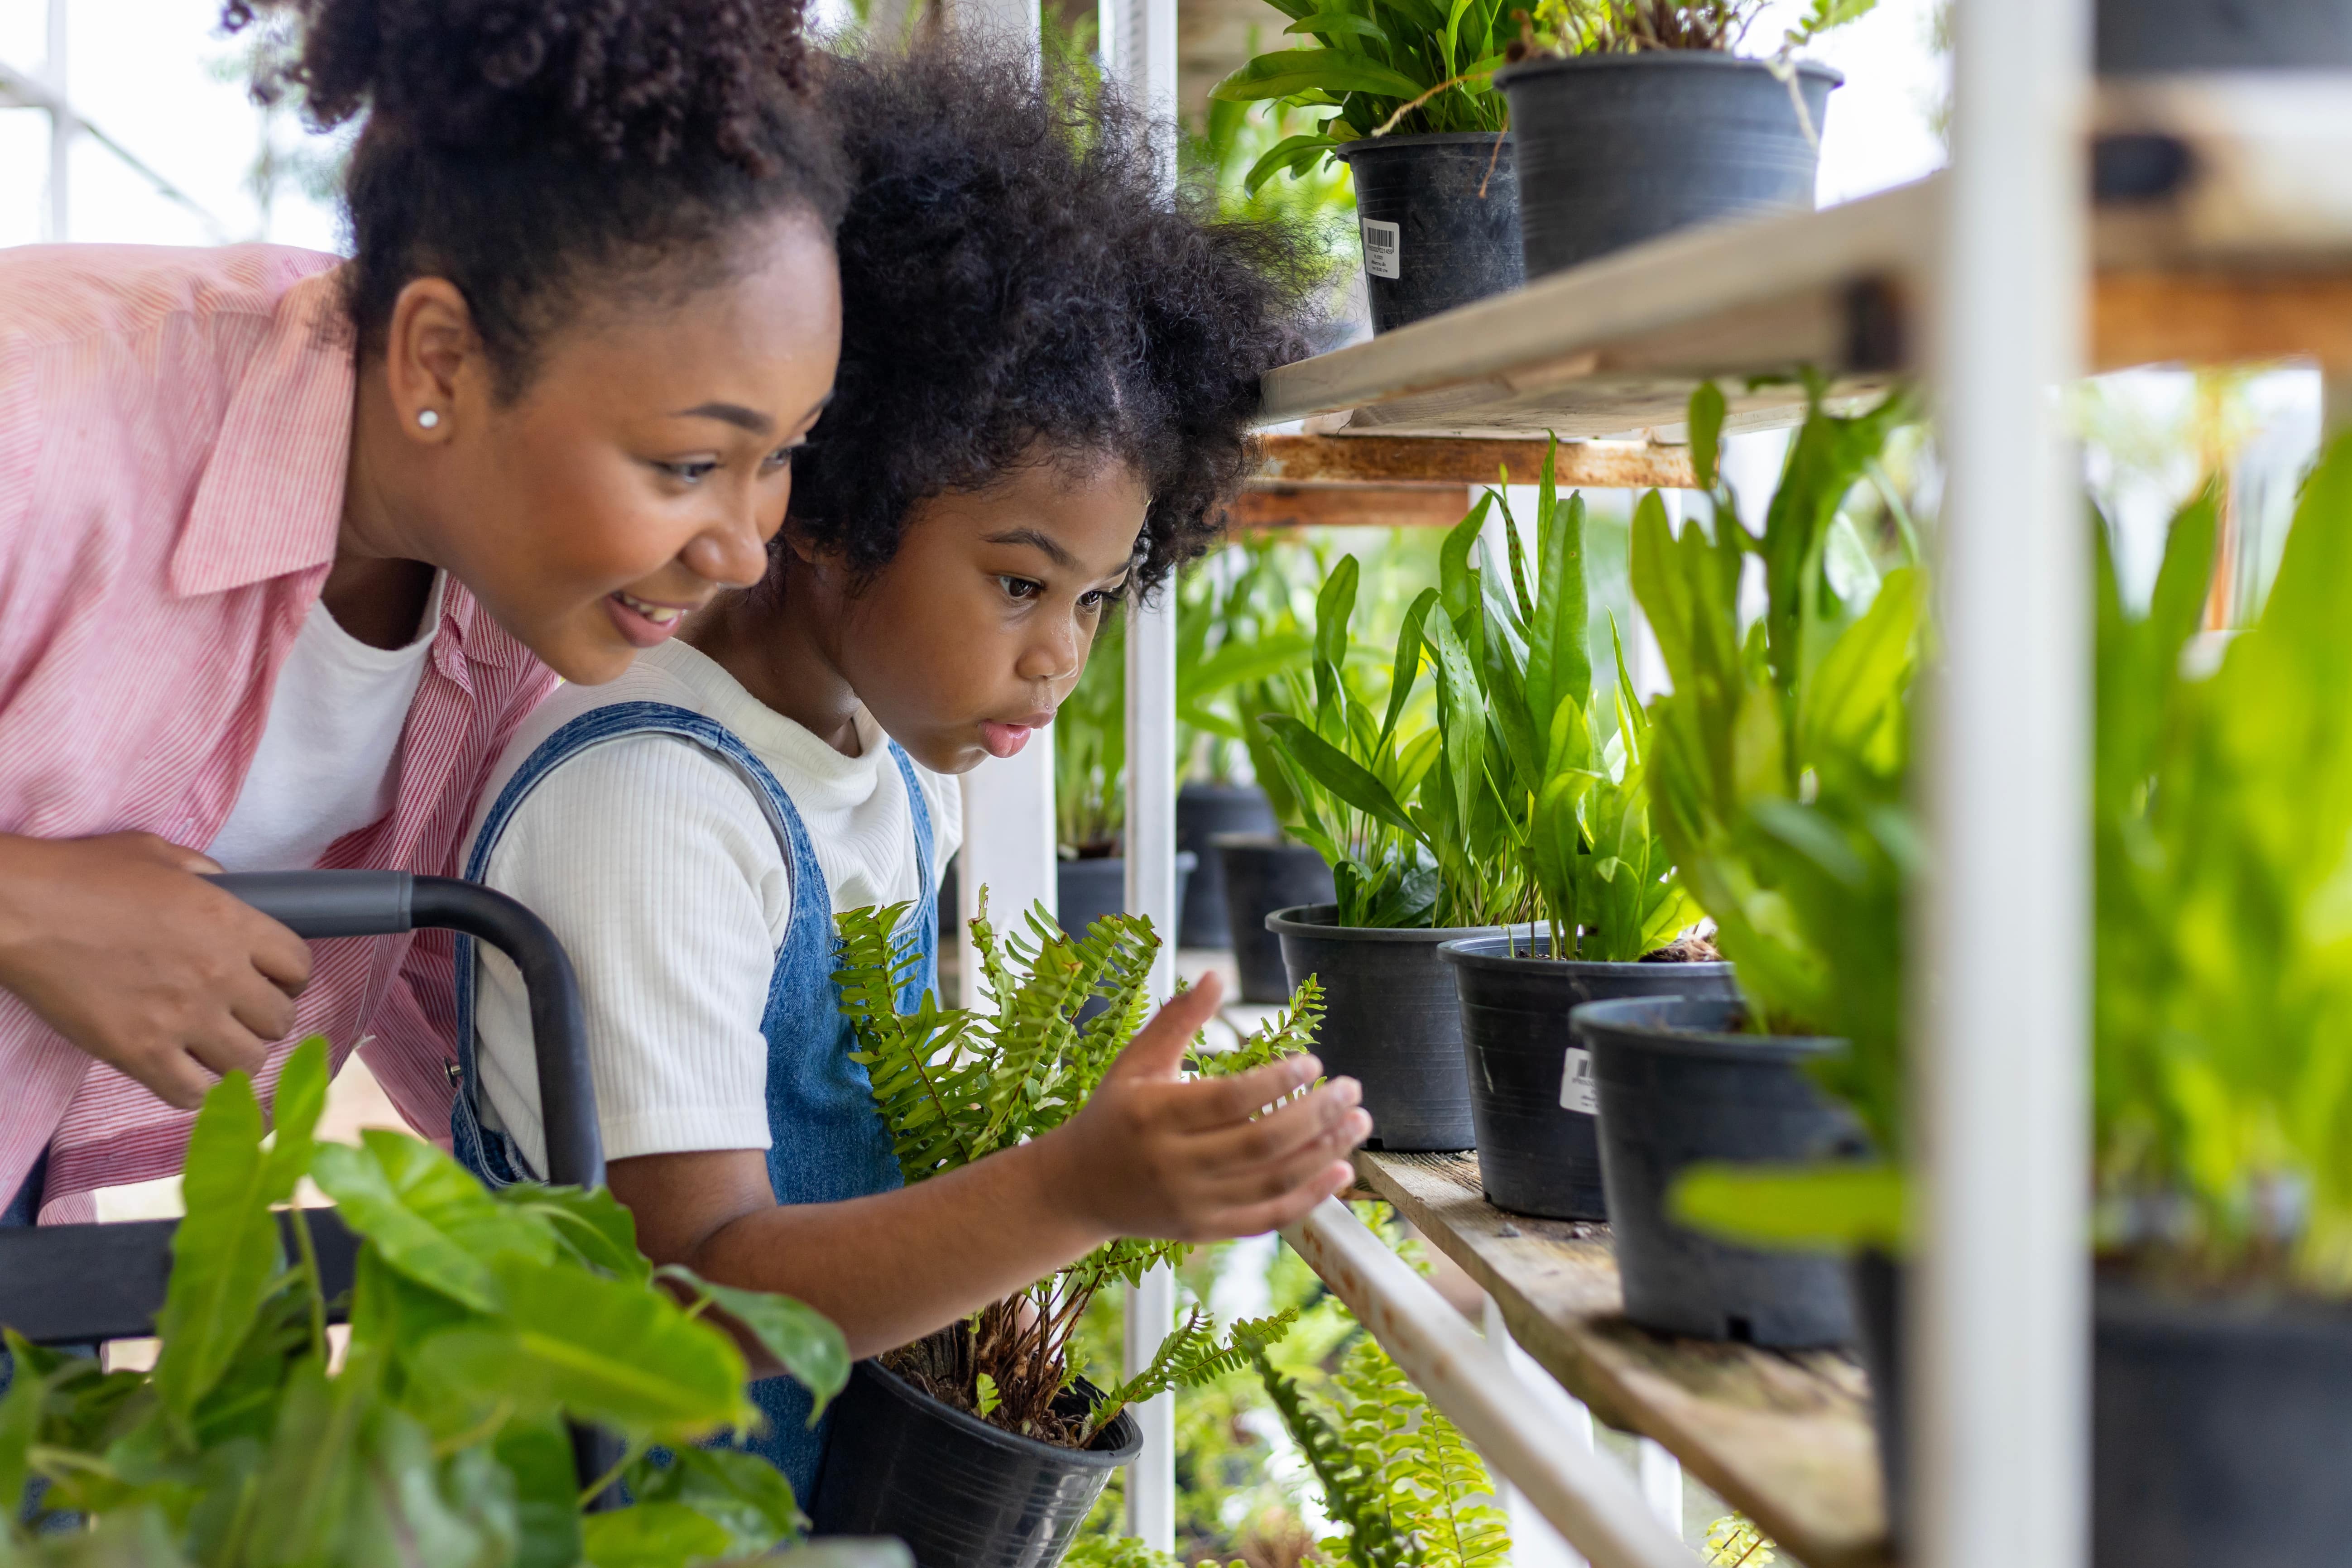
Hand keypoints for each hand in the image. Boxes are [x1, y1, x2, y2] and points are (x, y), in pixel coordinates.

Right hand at [0, 832, 312, 1108]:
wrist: (20, 910)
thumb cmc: (83, 876)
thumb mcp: (159, 854)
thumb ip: (206, 874)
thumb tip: (229, 890)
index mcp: (231, 923)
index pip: (298, 966)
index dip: (289, 977)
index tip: (272, 981)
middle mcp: (218, 974)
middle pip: (280, 1020)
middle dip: (265, 1019)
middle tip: (240, 1015)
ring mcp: (180, 1018)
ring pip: (246, 1063)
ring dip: (235, 1057)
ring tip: (213, 1046)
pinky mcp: (138, 1053)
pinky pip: (192, 1094)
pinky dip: (196, 1090)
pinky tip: (183, 1072)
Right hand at [1048, 972, 1370, 1241]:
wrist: (1078, 1188)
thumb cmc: (1114, 1114)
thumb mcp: (1136, 1062)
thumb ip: (1179, 1019)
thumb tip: (1216, 975)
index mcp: (1153, 1114)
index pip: (1230, 1099)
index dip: (1277, 1082)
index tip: (1313, 1062)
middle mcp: (1172, 1163)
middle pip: (1260, 1142)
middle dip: (1317, 1115)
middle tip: (1352, 1090)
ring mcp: (1190, 1202)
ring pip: (1271, 1181)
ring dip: (1323, 1152)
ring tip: (1357, 1123)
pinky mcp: (1204, 1230)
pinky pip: (1266, 1218)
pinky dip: (1308, 1199)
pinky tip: (1340, 1173)